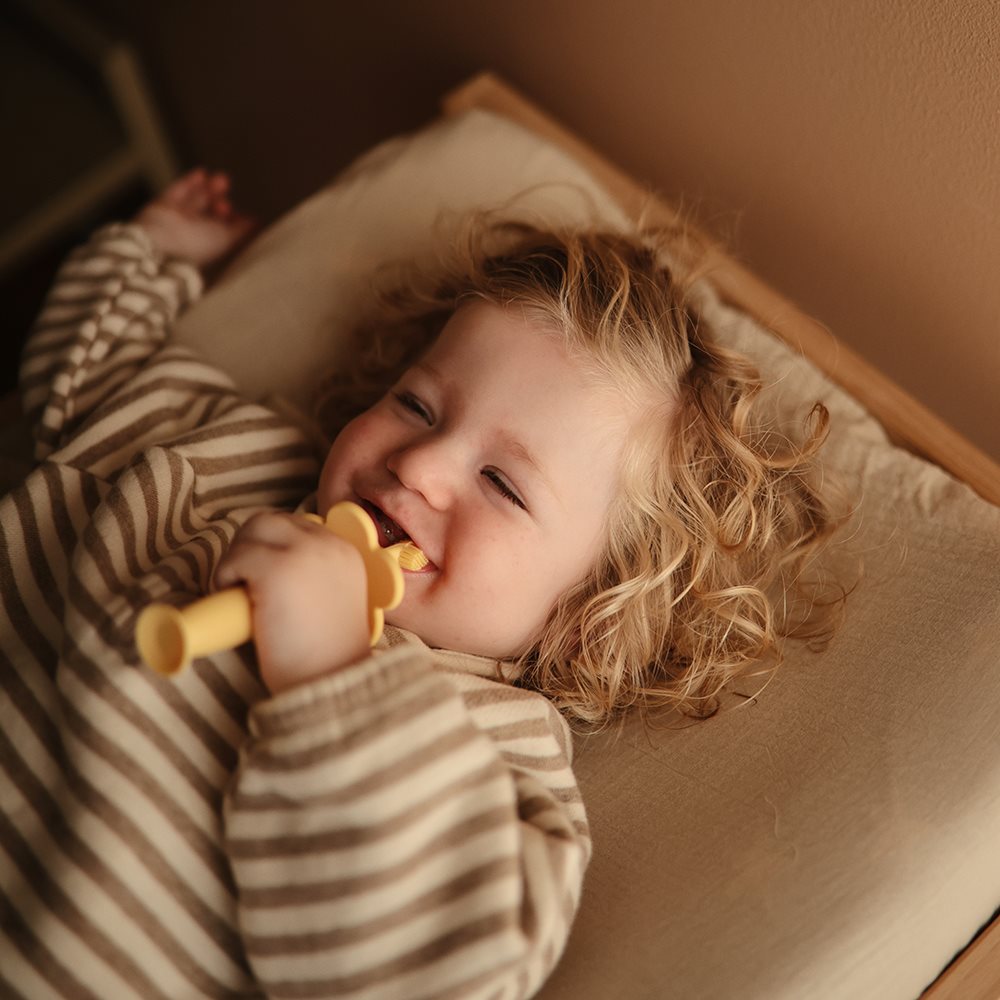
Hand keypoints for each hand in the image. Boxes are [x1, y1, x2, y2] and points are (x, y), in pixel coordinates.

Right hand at [134, 168, 255, 270]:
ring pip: (196, 200)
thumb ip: (242, 230)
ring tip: (222, 179)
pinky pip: (177, 191)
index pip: (223, 231)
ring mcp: (177, 220)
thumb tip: (256, 221)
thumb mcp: (227, 239)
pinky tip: (202, 173)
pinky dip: (190, 182)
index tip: (244, 214)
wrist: (160, 243)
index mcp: (208, 248)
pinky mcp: (162, 206)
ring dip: (210, 189)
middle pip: (210, 214)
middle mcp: (193, 234)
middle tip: (227, 198)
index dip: (235, 220)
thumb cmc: (196, 246)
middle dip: (221, 202)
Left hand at [214, 512, 370, 693]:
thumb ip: (314, 575)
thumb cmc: (325, 655)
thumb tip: (265, 567)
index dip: (270, 548)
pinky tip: (240, 604)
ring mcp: (303, 552)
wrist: (331, 681)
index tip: (262, 578)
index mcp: (345, 551)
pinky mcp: (276, 568)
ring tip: (244, 596)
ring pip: (250, 533)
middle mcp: (328, 544)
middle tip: (246, 586)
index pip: (295, 526)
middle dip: (249, 548)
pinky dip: (225, 578)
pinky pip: (235, 558)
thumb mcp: (332, 601)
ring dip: (236, 561)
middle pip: (269, 521)